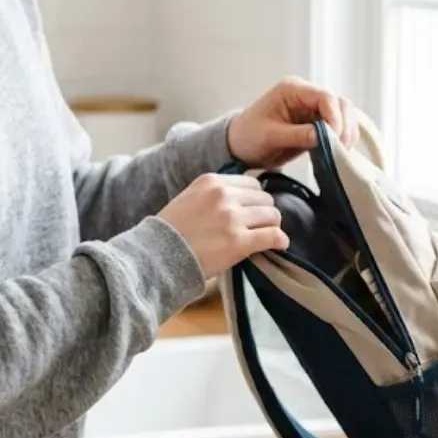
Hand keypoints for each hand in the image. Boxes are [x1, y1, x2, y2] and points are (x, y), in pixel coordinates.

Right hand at [159, 174, 287, 279]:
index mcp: (211, 181)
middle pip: (265, 198)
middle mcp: (224, 195)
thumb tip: (243, 200)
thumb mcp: (189, 198)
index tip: (252, 210)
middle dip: (264, 212)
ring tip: (266, 236)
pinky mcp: (239, 242)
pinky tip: (278, 246)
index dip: (255, 198)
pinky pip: (273, 236)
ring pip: (272, 215)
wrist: (157, 255)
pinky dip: (280, 241)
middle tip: (259, 226)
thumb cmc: (170, 231)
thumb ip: (214, 194)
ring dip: (272, 226)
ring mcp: (232, 218)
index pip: (251, 183)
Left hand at [226, 76, 358, 169]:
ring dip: (347, 134)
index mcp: (293, 90)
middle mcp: (307, 96)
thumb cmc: (248, 137)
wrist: (239, 147)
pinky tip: (338, 153)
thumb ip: (299, 135)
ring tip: (340, 154)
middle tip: (340, 150)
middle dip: (344, 127)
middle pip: (341, 105)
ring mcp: (313, 109)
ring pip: (345, 116)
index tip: (334, 140)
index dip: (335, 118)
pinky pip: (340, 129)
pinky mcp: (317, 124)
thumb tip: (326, 137)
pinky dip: (343, 140)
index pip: (326, 98)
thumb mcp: (270, 136)